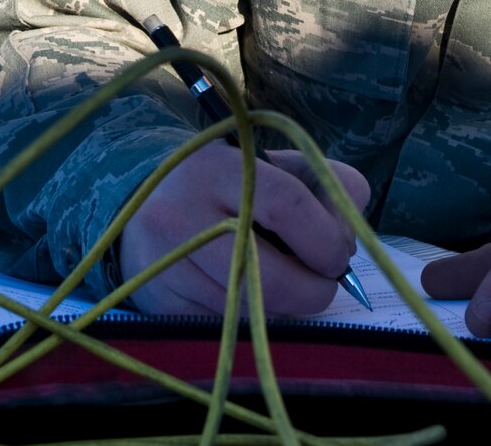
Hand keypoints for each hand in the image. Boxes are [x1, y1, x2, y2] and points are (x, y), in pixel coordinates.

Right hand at [119, 144, 370, 316]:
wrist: (142, 199)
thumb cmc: (230, 181)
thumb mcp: (276, 164)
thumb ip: (327, 186)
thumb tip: (348, 242)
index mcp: (215, 168)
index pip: (287, 205)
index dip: (326, 238)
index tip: (338, 254)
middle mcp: (180, 216)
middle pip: (271, 278)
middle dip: (314, 290)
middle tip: (323, 283)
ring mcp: (165, 266)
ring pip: (253, 310)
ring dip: (286, 305)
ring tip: (283, 278)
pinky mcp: (161, 305)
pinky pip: (229, 326)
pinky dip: (254, 316)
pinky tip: (247, 290)